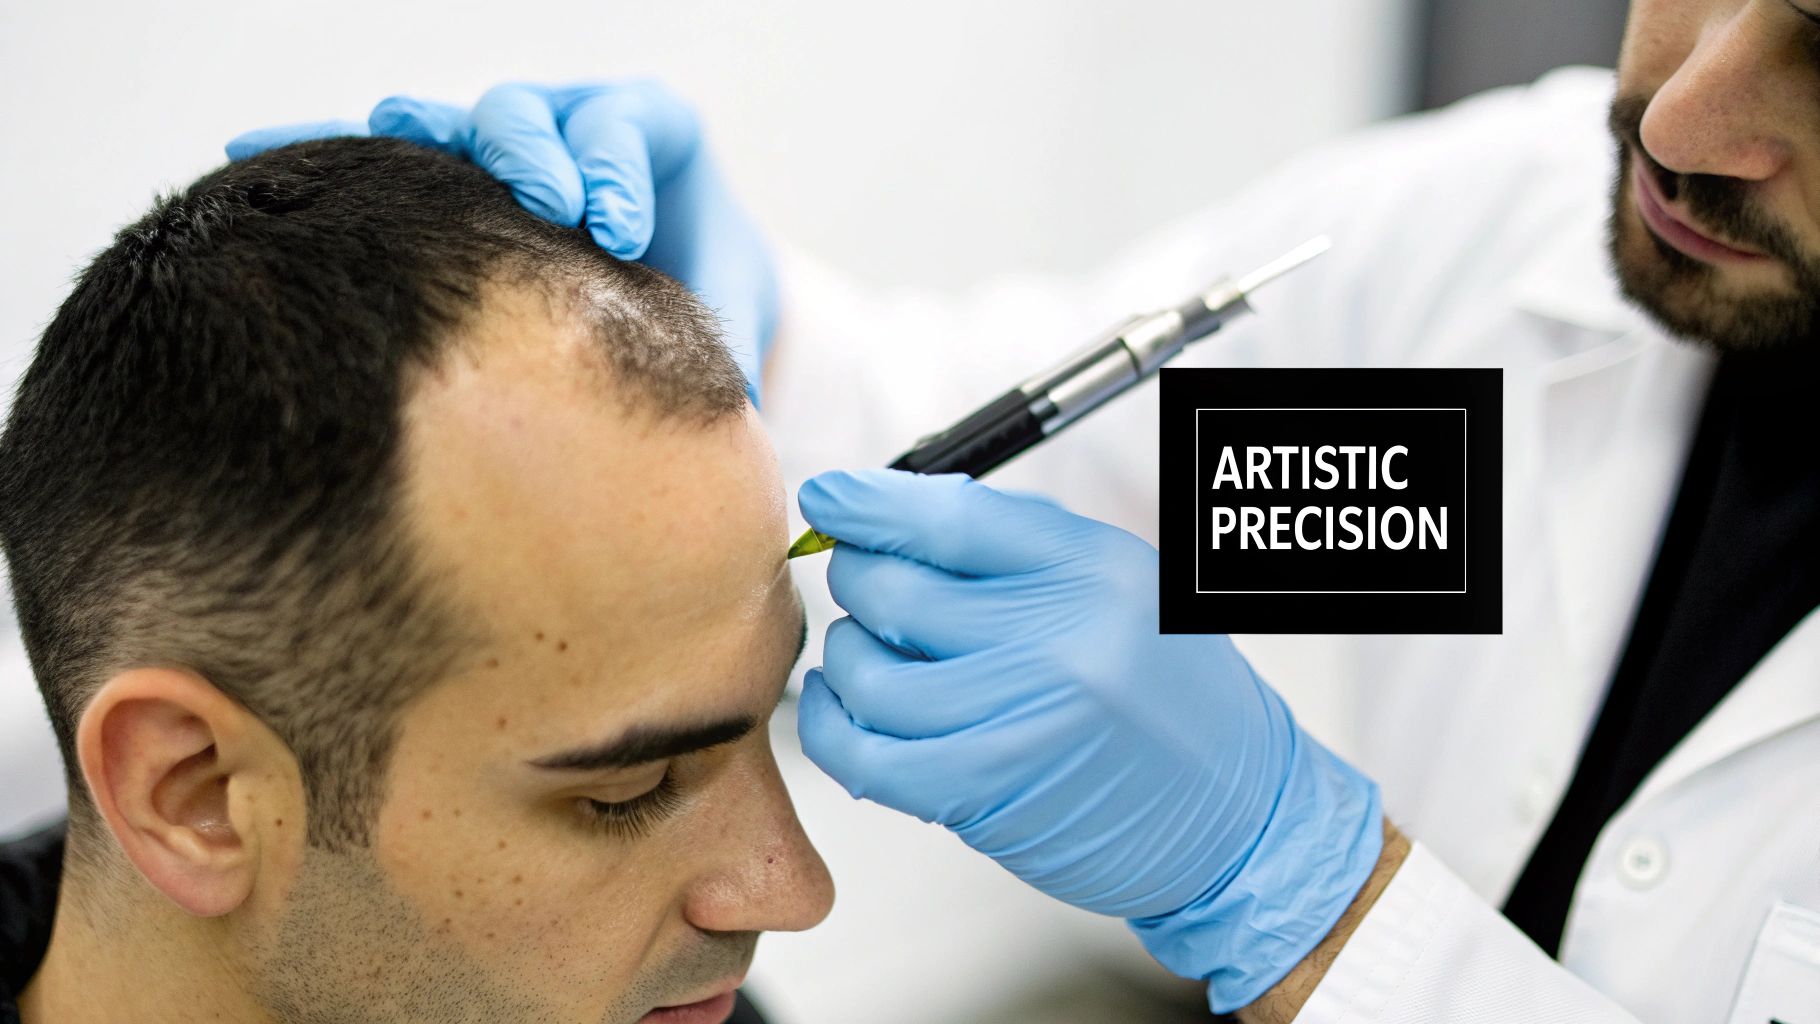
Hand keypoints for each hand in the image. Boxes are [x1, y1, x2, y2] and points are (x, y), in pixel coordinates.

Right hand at [227, 81, 776, 403]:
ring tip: (393, 139)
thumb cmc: (703, 284)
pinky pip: (373, 155)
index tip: (619, 230)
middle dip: (534, 152)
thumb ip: (727, 347)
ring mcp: (498, 142)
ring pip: (451, 123)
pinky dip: (317, 149)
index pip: (628, 126)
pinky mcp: (442, 174)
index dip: (618, 168)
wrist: (676, 272)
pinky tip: (248, 156)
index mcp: (646, 133)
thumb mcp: (726, 306)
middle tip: (551, 204)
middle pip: (533, 112)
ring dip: (425, 136)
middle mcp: (565, 121)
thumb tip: (733, 417)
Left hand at [795, 469, 1383, 1013]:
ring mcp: (1022, 719)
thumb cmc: (1172, 695)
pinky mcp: (988, 793)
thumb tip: (892, 515)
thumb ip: (1016, 550)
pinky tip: (843, 708)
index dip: (872, 502)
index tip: (830, 496)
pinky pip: (866, 753)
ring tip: (868, 652)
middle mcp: (1061, 637)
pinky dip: (834, 726)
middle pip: (898, 588)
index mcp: (1093, 570)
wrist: (1238, 812)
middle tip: (866, 585)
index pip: (953, 516)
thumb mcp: (1120, 586)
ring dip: (849, 656)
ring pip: (870, 671)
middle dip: (859, 579)